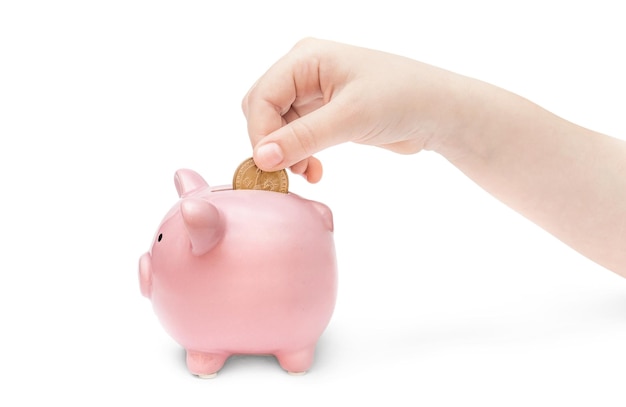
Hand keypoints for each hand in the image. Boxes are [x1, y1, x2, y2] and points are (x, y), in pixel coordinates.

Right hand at [241, 37, 465, 181]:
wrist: (438, 112)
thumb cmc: (402, 99)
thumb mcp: (350, 118)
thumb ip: (302, 138)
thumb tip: (260, 159)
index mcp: (306, 58)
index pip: (262, 97)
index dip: (261, 133)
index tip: (270, 166)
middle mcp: (305, 71)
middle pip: (263, 110)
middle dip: (271, 144)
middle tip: (287, 172)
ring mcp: (314, 93)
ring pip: (277, 127)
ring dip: (286, 154)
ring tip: (307, 173)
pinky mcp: (325, 114)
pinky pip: (296, 136)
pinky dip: (299, 155)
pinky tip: (315, 171)